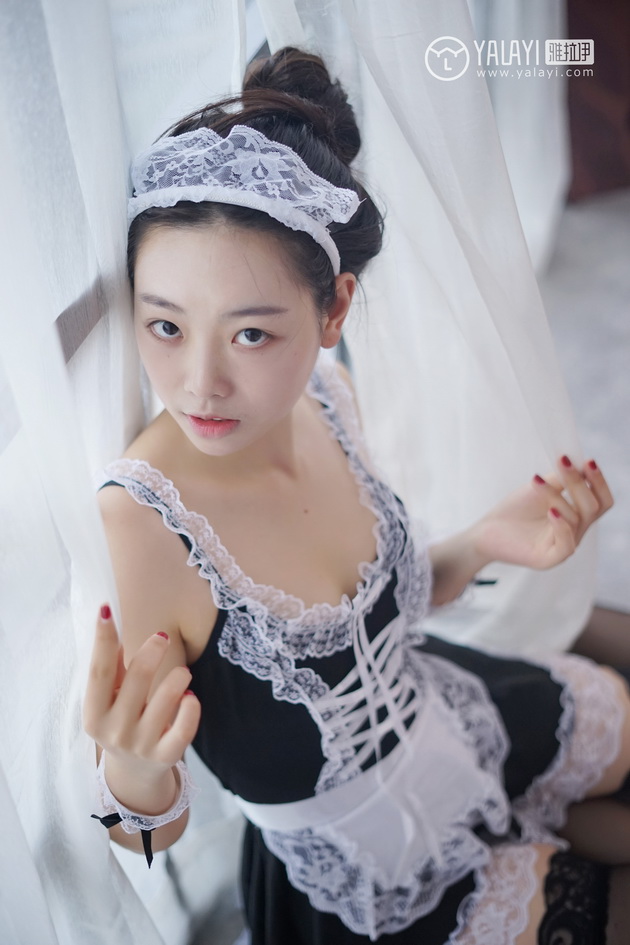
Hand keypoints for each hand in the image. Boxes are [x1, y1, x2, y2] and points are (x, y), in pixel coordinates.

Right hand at [83, 606, 200, 781]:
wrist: (133, 774)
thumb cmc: (121, 720)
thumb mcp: (109, 700)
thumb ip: (111, 667)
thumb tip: (112, 621)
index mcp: (94, 713)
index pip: (98, 671)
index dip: (102, 640)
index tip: (107, 610)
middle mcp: (115, 731)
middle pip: (135, 680)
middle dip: (151, 652)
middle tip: (163, 636)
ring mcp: (141, 745)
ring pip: (165, 700)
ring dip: (178, 677)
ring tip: (183, 672)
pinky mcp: (166, 756)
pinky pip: (184, 728)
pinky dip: (191, 707)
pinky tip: (191, 697)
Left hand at [472, 456, 613, 570]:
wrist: (485, 531)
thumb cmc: (514, 510)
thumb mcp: (541, 488)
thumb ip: (562, 479)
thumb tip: (583, 465)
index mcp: (577, 516)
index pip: (601, 501)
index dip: (599, 482)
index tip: (588, 461)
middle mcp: (575, 532)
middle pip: (593, 508)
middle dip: (579, 483)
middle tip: (563, 463)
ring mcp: (563, 546)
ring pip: (575, 519)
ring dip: (556, 496)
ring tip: (536, 481)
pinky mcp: (549, 559)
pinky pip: (566, 545)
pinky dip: (561, 526)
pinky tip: (552, 511)